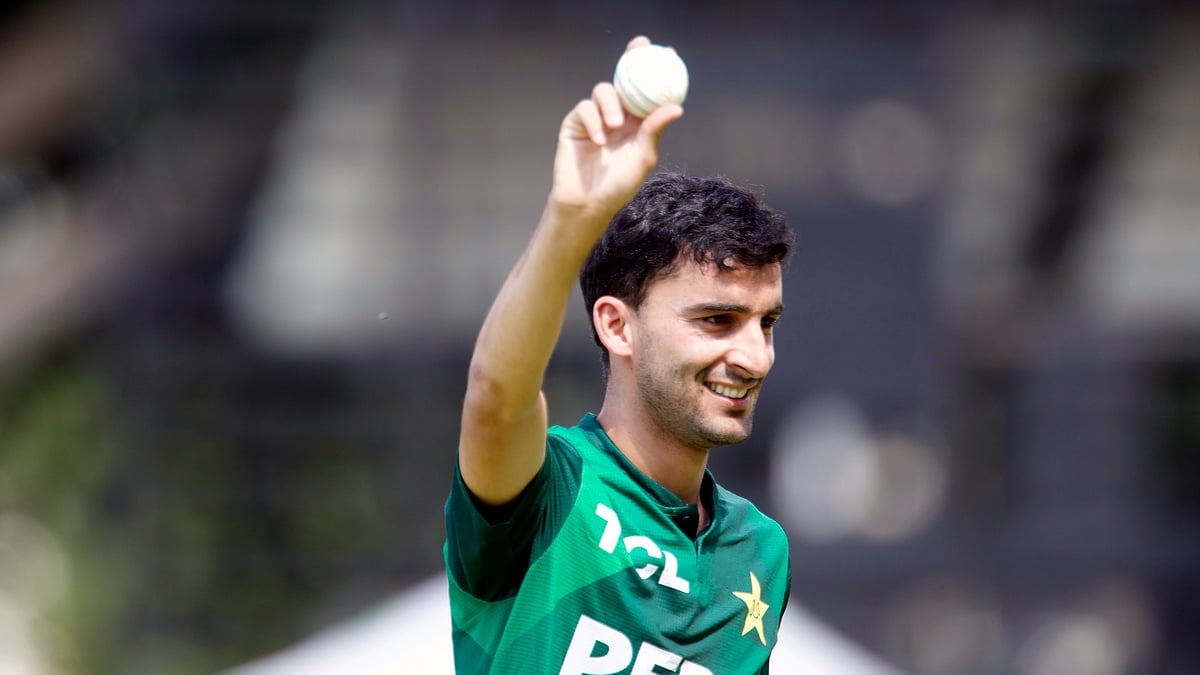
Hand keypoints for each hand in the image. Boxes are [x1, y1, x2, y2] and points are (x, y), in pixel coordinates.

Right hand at [549, 36, 683, 219]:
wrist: (588, 202)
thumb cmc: (618, 185)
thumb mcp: (643, 157)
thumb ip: (654, 130)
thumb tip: (676, 107)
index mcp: (638, 121)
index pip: (647, 90)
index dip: (656, 69)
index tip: (669, 53)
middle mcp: (617, 114)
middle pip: (624, 78)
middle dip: (631, 58)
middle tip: (639, 47)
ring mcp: (595, 117)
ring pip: (602, 91)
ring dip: (610, 104)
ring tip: (615, 126)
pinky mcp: (575, 123)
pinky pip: (585, 109)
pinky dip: (593, 121)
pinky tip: (598, 140)